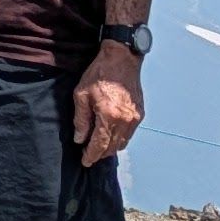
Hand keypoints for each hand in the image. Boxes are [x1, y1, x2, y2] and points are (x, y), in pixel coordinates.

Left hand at [70, 45, 142, 169]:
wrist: (122, 58)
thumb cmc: (99, 73)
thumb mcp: (82, 94)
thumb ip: (81, 120)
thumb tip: (80, 139)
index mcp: (109, 116)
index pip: (100, 144)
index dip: (91, 155)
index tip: (85, 162)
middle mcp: (125, 120)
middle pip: (112, 147)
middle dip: (100, 154)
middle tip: (89, 155)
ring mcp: (135, 118)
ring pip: (123, 143)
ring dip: (111, 148)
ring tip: (99, 147)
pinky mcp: (140, 114)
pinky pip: (129, 133)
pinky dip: (120, 139)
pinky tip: (111, 136)